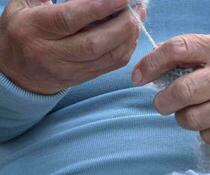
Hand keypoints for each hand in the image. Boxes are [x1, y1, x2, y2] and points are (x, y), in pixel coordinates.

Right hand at [0, 0, 144, 94]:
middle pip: (94, 43)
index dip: (98, 8)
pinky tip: (131, 35)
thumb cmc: (24, 30)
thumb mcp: (26, 5)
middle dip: (122, 25)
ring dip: (129, 37)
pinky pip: (111, 66)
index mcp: (35, 29)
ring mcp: (69, 69)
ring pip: (107, 57)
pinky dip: (126, 49)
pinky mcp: (82, 78)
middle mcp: (51, 53)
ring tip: (138, 19)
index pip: (70, 19)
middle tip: (137, 9)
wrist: (17, 71)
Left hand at [133, 32, 209, 144]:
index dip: (151, 63)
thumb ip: (197, 53)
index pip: (178, 49)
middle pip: (181, 92)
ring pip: (190, 119)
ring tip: (196, 110)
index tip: (138, 76)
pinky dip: (205, 131)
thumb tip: (159, 68)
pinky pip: (207, 135)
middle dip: (163, 101)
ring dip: (185, 117)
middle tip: (163, 103)